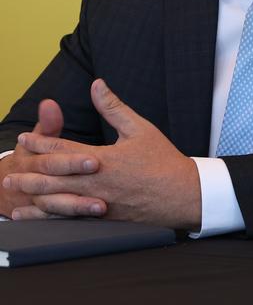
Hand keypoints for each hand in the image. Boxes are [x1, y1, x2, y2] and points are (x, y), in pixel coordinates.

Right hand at [0, 99, 100, 217]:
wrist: (5, 184)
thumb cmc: (30, 155)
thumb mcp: (37, 137)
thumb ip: (48, 123)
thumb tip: (50, 103)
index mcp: (33, 158)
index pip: (54, 158)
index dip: (73, 160)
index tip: (96, 161)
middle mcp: (35, 181)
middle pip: (56, 183)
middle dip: (78, 183)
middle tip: (105, 187)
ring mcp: (39, 201)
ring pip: (56, 206)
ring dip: (78, 207)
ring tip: (102, 207)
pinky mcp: (48, 215)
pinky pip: (57, 221)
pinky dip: (71, 221)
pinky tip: (92, 222)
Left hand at [4, 79, 200, 227]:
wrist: (182, 194)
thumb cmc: (163, 161)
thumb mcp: (140, 128)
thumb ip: (114, 108)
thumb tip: (97, 85)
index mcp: (102, 160)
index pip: (62, 150)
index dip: (40, 143)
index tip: (25, 138)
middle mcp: (94, 184)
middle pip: (51, 178)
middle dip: (28, 172)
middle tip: (10, 170)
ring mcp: (97, 204)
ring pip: (55, 201)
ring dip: (32, 195)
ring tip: (16, 191)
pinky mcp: (102, 219)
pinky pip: (67, 219)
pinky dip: (47, 217)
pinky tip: (35, 216)